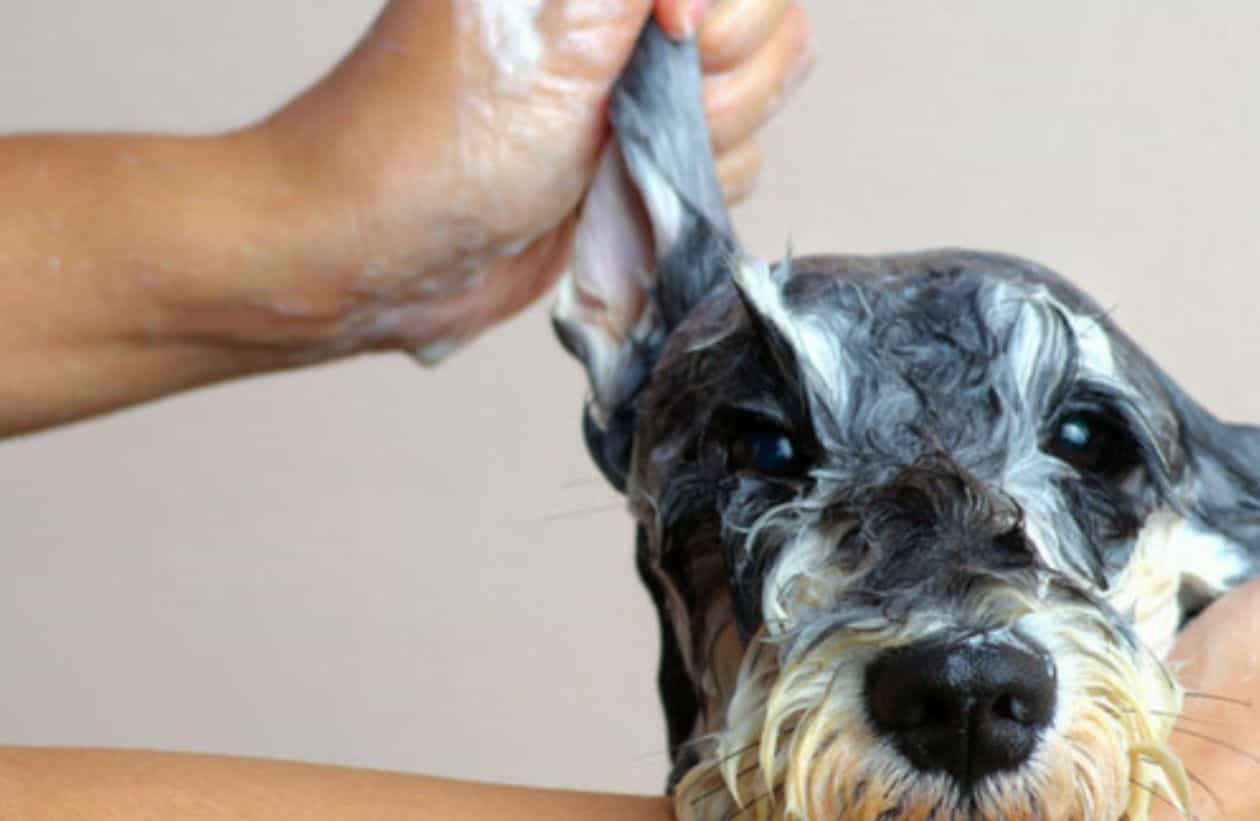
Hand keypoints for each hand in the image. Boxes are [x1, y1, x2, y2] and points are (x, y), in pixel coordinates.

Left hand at [251, 0, 811, 362]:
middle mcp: (629, 11)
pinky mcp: (650, 154)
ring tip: (614, 155)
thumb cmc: (437, 140)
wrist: (387, 255)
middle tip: (630, 106)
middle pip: (770, 20)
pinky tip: (622, 191)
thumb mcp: (556, 30)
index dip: (723, 6)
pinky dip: (691, 186)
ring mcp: (646, 83)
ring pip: (761, 94)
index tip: (672, 34)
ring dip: (704, 139)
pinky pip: (737, 162)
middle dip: (720, 76)